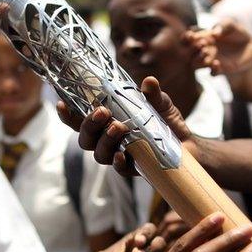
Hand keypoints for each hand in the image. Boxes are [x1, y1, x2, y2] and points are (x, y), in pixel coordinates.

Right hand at [55, 76, 196, 175]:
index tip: (61, 103)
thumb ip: (153, 94)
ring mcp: (119, 155)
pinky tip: (121, 155)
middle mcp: (108, 140)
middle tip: (102, 112)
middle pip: (85, 138)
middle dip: (88, 125)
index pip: (80, 120)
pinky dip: (117, 162)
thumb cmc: (167, 122)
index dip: (68, 114)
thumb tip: (149, 82)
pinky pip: (119, 169)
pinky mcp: (134, 169)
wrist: (189, 145)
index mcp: (107, 122)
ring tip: (119, 127)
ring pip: (98, 153)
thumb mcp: (160, 104)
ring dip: (104, 140)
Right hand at [183, 19, 251, 75]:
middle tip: (202, 43)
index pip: (191, 37)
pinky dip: (213, 69)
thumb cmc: (237, 33)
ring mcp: (211, 60)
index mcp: (204, 37)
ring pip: (197, 64)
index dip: (188, 37)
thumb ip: (224, 25)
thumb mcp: (232, 25)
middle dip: (193, 48)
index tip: (191, 35)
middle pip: (191, 51)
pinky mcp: (221, 70)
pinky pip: (213, 73)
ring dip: (200, 59)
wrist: (250, 48)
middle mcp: (204, 49)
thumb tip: (214, 33)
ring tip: (208, 53)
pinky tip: (217, 63)